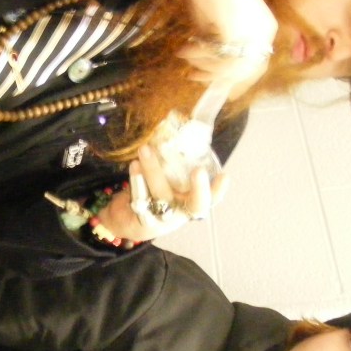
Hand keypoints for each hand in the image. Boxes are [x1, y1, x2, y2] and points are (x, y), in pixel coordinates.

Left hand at [96, 145, 228, 241]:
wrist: (126, 219)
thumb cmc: (152, 194)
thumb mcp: (165, 181)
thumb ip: (174, 164)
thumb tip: (180, 129)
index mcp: (191, 203)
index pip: (211, 198)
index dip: (218, 189)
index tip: (224, 176)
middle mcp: (181, 213)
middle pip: (196, 204)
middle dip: (200, 188)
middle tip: (199, 171)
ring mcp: (163, 219)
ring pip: (162, 195)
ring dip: (154, 171)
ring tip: (145, 149)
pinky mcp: (142, 220)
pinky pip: (141, 198)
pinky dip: (137, 180)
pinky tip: (135, 165)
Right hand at [151, 0, 276, 93]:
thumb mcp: (220, 25)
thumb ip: (221, 48)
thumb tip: (212, 74)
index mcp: (266, 26)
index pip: (258, 64)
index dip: (239, 81)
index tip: (223, 91)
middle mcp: (264, 31)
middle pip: (244, 70)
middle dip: (215, 76)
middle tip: (193, 76)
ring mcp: (253, 32)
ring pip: (230, 68)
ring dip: (204, 66)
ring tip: (185, 55)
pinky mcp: (237, 32)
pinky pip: (218, 59)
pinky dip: (199, 57)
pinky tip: (185, 49)